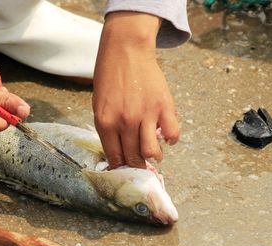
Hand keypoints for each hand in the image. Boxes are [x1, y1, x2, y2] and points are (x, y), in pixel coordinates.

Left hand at [93, 12, 178, 168]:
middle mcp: (125, 122)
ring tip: (153, 152)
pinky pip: (173, 135)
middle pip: (133, 158)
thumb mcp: (99, 106)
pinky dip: (171, 140)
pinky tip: (165, 135)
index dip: (121, 167)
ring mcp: (145, 115)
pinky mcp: (164, 106)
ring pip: (152, 153)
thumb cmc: (109, 78)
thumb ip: (108, 130)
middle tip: (140, 163)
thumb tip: (119, 152)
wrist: (125, 51)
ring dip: (153, 156)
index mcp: (105, 123)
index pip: (115, 157)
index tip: (126, 169)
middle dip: (137, 165)